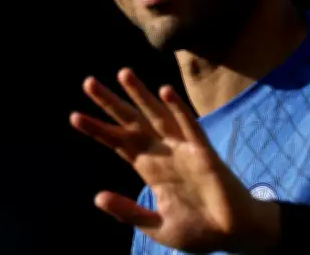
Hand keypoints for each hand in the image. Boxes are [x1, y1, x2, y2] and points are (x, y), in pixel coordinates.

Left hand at [70, 68, 280, 252]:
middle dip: (111, 102)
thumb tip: (98, 197)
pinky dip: (177, 108)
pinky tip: (165, 91)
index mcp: (150, 168)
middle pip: (132, 122)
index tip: (75, 116)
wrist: (233, 236)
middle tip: (88, 82)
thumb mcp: (157, 226)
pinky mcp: (203, 153)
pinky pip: (189, 126)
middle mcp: (163, 152)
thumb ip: (129, 212)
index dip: (98, 129)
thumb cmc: (198, 230)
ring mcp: (183, 149)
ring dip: (141, 95)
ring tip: (123, 74)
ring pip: (157, 115)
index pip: (118, 142)